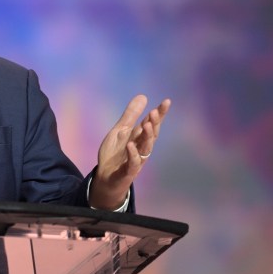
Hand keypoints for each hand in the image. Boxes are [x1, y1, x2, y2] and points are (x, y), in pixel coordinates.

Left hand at [90, 95, 170, 209]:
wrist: (105, 177)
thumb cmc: (115, 153)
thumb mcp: (120, 130)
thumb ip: (131, 115)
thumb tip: (143, 96)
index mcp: (139, 137)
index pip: (152, 124)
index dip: (160, 114)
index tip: (167, 101)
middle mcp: (141, 148)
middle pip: (151, 135)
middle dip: (154, 124)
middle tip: (154, 112)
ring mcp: (136, 160)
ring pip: (146, 148)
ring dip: (147, 137)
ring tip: (146, 125)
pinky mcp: (128, 171)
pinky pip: (133, 163)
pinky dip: (133, 154)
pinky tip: (131, 145)